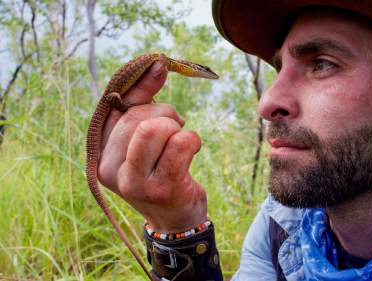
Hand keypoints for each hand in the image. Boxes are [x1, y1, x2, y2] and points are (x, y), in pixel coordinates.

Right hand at [98, 60, 207, 232]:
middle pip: (139, 118)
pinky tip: (191, 150)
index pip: (116, 107)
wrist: (175, 216)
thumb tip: (157, 63)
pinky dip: (192, 139)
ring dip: (177, 127)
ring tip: (180, 139)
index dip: (141, 85)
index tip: (160, 66)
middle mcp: (110, 169)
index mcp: (100, 152)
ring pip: (156, 128)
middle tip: (175, 127)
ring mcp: (134, 182)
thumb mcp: (143, 136)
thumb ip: (144, 100)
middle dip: (166, 114)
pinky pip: (181, 143)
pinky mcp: (162, 189)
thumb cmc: (159, 169)